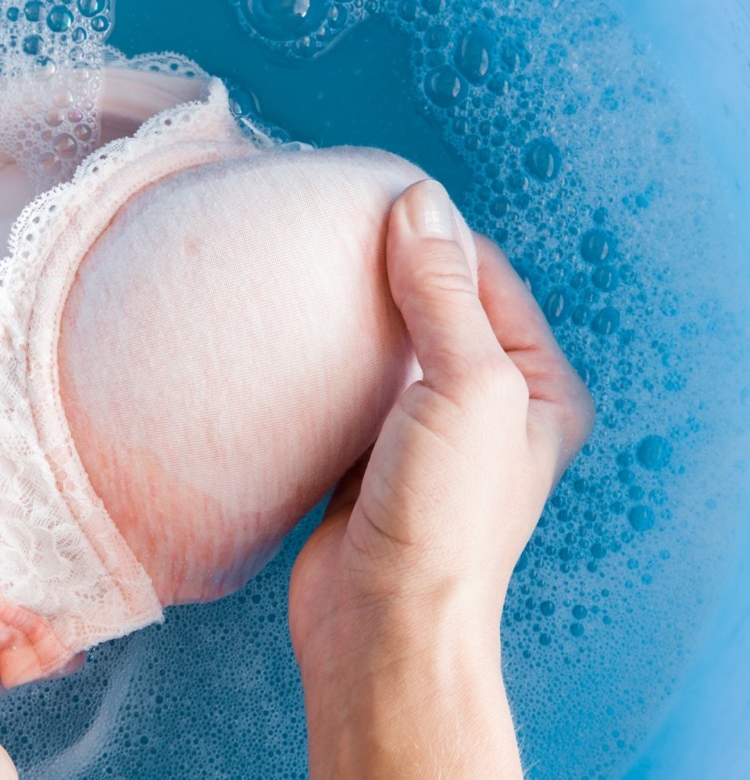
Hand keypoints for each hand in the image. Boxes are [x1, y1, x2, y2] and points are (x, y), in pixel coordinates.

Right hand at [289, 180, 593, 778]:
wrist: (381, 624)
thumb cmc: (444, 518)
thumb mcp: (465, 388)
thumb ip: (442, 293)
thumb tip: (419, 202)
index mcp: (534, 385)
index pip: (484, 277)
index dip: (432, 235)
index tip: (372, 199)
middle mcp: (485, 405)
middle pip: (433, 306)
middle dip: (386, 269)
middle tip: (328, 230)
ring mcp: (423, 432)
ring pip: (385, 345)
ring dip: (349, 314)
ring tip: (302, 274)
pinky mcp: (367, 456)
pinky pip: (345, 385)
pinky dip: (322, 359)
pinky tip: (288, 338)